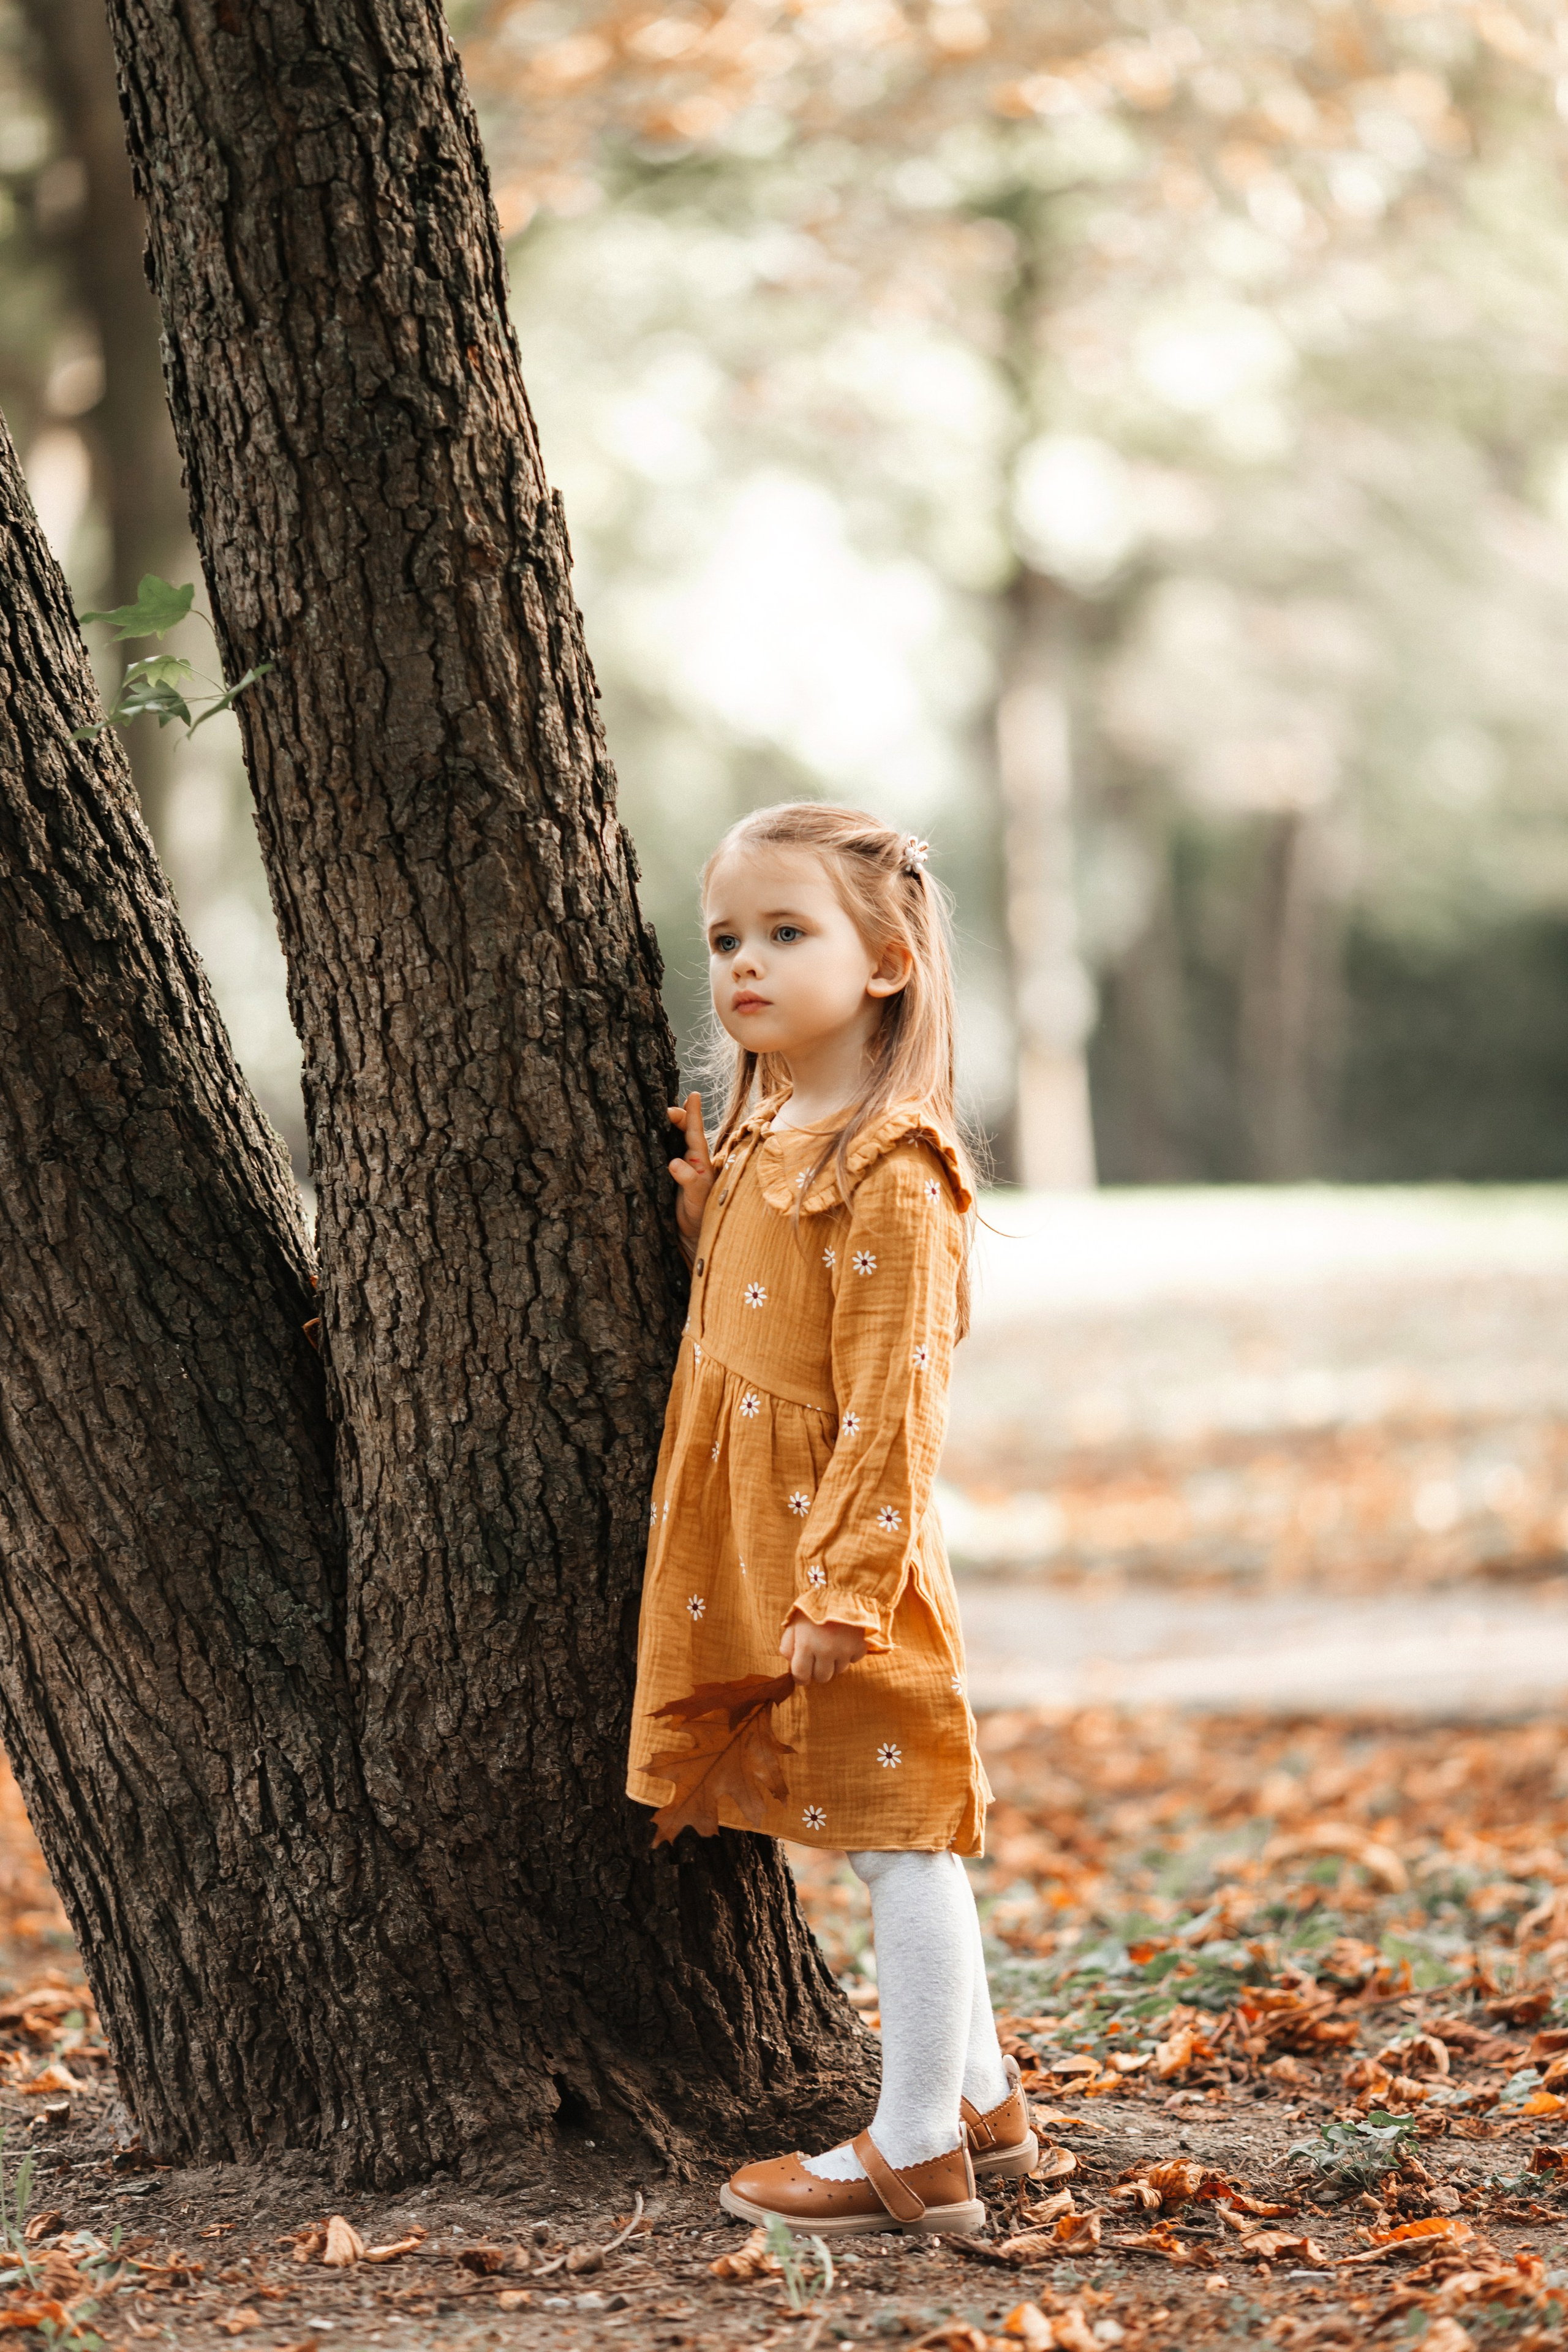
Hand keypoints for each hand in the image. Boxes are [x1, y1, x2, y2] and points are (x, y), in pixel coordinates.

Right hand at [667, 1092, 714, 1254]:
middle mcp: (691, 1160)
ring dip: (666, 1126)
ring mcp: (680, 1167)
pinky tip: (646, 1135)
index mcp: (700, 1161)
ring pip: (672, 1140)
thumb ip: (689, 1180)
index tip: (692, 1095)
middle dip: (677, 1116)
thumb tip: (674, 1162)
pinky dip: (656, 1142)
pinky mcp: (668, 1176)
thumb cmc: (700, 1215)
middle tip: (666, 1108)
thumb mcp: (697, 1199)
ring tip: (660, 1111)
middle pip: (684, 1131)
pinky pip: (663, 1153)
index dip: (693, 1114)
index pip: (696, 1132)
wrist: (693, 1235)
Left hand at [780, 1614, 867, 1684]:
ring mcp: (845, 1649)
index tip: (802, 1674)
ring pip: (838, 1671)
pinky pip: (853, 1660)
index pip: (801, 1675)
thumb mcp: (794, 1623)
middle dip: (817, 1671)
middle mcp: (825, 1650)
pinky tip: (845, 1641)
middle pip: (822, 1677)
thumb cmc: (814, 1607)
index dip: (800, 1678)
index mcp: (806, 1644)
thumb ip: (787, 1645)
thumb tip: (791, 1664)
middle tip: (818, 1658)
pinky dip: (849, 1655)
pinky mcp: (860, 1646)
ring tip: (832, 1645)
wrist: (843, 1590)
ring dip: (834, 1663)